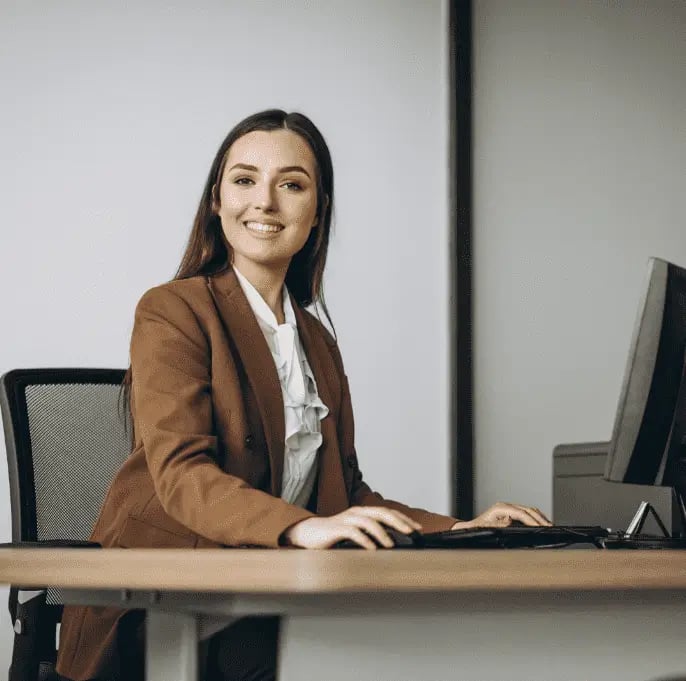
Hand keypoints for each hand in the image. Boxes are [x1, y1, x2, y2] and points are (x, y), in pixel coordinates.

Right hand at [281, 506, 422, 549]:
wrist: (309, 533)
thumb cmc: (334, 535)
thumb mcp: (356, 533)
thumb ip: (371, 535)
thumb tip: (393, 543)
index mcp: (363, 512)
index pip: (388, 512)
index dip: (404, 519)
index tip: (418, 528)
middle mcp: (357, 512)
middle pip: (382, 513)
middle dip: (399, 522)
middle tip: (412, 532)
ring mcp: (347, 519)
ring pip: (369, 521)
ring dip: (382, 533)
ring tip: (391, 544)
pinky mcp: (337, 528)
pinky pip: (353, 532)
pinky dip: (365, 540)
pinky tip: (372, 548)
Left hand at [451, 502, 551, 529]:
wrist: (470, 528)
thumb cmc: (476, 529)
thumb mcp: (484, 527)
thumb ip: (496, 524)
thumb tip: (510, 520)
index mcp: (500, 508)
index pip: (521, 513)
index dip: (532, 520)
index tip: (541, 527)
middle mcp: (505, 506)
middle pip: (527, 509)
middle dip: (540, 518)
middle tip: (551, 527)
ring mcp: (508, 508)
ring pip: (528, 509)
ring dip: (539, 517)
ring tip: (549, 526)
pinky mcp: (510, 512)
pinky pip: (526, 512)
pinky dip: (535, 517)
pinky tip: (541, 523)